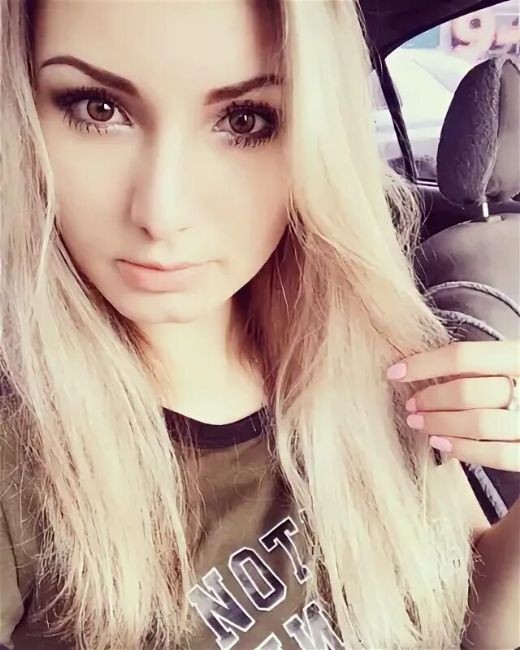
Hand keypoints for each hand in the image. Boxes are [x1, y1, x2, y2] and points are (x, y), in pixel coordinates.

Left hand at [386, 341, 519, 470]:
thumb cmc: (517, 383)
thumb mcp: (506, 364)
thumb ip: (475, 365)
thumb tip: (416, 368)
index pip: (464, 356)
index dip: (424, 364)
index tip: (395, 372)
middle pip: (467, 392)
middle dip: (430, 399)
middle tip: (410, 405)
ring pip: (479, 424)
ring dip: (439, 424)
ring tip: (418, 423)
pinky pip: (497, 455)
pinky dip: (464, 450)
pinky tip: (440, 444)